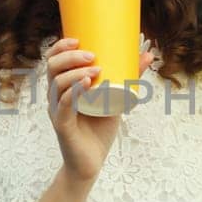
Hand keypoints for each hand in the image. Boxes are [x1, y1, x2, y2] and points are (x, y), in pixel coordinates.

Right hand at [44, 36, 155, 182]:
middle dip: (70, 56)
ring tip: (95, 69)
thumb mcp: (116, 98)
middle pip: (52, 68)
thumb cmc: (100, 129)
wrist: (91, 163)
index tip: (78, 38)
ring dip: (75, 72)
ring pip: (57, 84)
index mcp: (62, 87)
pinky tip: (85, 84)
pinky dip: (74, 92)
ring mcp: (56, 111)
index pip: (53, 60)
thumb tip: (148, 53)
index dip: (61, 46)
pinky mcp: (62, 126)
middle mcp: (55, 96)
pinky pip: (63, 106)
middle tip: (92, 55)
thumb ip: (129, 77)